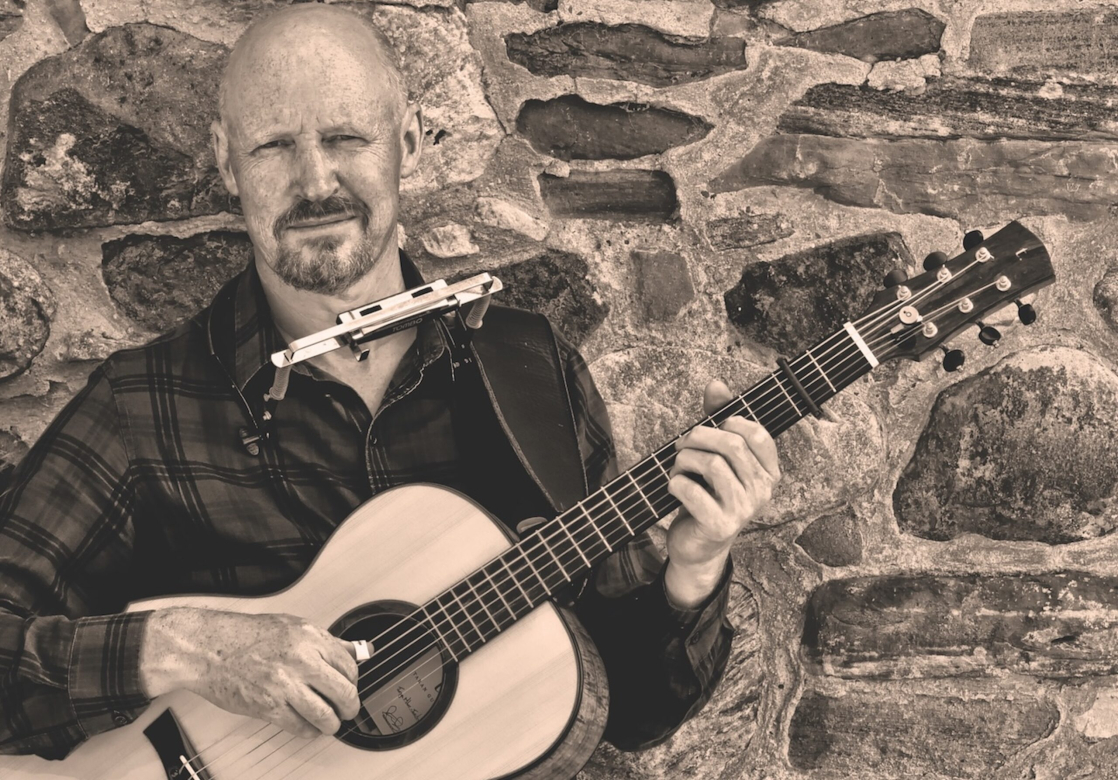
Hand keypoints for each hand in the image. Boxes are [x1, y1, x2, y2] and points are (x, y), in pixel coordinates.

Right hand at [140, 607, 359, 737]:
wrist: (207, 648)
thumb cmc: (244, 635)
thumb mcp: (291, 626)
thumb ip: (325, 641)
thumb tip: (355, 651)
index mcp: (309, 637)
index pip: (349, 665)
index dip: (353, 680)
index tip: (350, 685)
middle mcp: (300, 660)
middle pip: (344, 692)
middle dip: (350, 707)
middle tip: (348, 710)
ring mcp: (284, 685)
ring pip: (325, 715)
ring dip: (332, 724)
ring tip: (330, 723)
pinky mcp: (267, 707)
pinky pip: (300, 727)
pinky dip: (308, 731)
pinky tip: (307, 726)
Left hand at [665, 380, 779, 606]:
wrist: (698, 544)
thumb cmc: (707, 494)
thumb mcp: (715, 456)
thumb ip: (718, 420)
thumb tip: (716, 384)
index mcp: (769, 472)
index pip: (758, 435)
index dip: (731, 422)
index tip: (713, 427)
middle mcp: (763, 491)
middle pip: (731, 445)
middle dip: (697, 437)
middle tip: (681, 446)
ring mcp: (743, 510)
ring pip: (711, 464)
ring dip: (684, 460)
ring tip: (677, 467)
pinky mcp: (720, 525)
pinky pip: (692, 491)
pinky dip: (675, 483)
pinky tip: (674, 488)